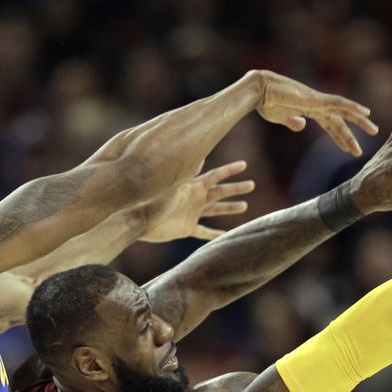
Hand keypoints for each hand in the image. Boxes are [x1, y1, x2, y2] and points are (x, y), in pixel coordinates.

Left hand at [135, 161, 253, 242]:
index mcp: (193, 187)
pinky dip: (214, 235)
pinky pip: (204, 232)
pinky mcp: (187, 228)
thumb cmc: (153, 200)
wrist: (139, 220)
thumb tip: (200, 155)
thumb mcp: (173, 185)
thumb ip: (187, 172)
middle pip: (220, 192)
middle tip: (252, 185)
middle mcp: (194, 198)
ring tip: (244, 207)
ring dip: (229, 208)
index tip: (244, 165)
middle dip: (236, 188)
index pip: (215, 176)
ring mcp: (191, 213)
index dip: (230, 171)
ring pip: (215, 210)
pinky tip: (225, 236)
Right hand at [251, 70, 378, 155]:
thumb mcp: (281, 118)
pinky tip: (365, 112)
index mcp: (309, 109)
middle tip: (373, 135)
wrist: (258, 91)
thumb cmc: (266, 102)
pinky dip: (353, 107)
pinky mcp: (316, 99)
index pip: (331, 124)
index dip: (341, 136)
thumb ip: (293, 122)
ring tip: (374, 130)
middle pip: (341, 118)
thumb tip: (302, 126)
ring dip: (360, 120)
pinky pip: (339, 103)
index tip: (350, 149)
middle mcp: (317, 104)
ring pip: (344, 110)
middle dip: (355, 130)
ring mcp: (317, 100)